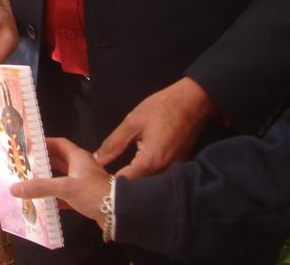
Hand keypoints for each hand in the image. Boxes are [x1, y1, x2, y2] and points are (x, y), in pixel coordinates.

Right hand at [11, 138, 110, 225]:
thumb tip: (14, 188)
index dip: (44, 142)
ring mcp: (84, 183)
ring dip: (48, 180)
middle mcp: (81, 167)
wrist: (118, 214)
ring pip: (62, 178)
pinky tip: (45, 203)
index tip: (28, 145)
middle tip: (25, 164)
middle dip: (43, 162)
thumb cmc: (93, 192)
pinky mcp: (85, 198)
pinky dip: (56, 197)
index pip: (58, 143)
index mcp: (78, 157)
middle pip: (58, 160)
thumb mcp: (65, 187)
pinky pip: (66, 195)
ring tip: (30, 182)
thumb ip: (40, 187)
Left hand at [95, 76, 214, 179]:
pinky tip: (134, 169)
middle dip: (121, 185)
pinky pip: (160, 177)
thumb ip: (113, 144)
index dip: (109, 183)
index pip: (126, 182)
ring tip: (116, 173)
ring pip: (150, 184)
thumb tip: (98, 159)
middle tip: (104, 176)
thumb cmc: (162, 109)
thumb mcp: (132, 123)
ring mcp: (174, 170)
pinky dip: (147, 176)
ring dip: (135, 182)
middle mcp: (165, 171)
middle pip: (139, 187)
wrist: (192, 102)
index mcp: (151, 162)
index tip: (97, 178)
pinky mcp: (178, 166)